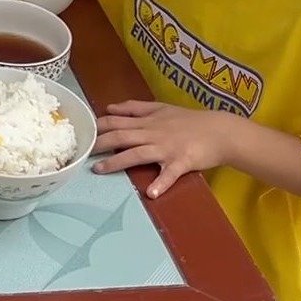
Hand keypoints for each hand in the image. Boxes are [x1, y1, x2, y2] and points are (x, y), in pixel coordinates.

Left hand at [92, 100, 237, 198]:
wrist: (220, 131)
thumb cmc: (190, 121)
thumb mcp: (161, 108)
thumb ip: (135, 108)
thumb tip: (109, 108)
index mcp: (147, 121)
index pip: (117, 121)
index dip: (98, 126)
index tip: (82, 133)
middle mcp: (153, 133)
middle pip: (122, 136)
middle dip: (100, 143)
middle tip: (81, 152)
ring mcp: (167, 148)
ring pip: (138, 153)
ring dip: (118, 162)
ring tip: (100, 171)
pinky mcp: (182, 162)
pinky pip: (170, 174)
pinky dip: (161, 183)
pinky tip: (151, 193)